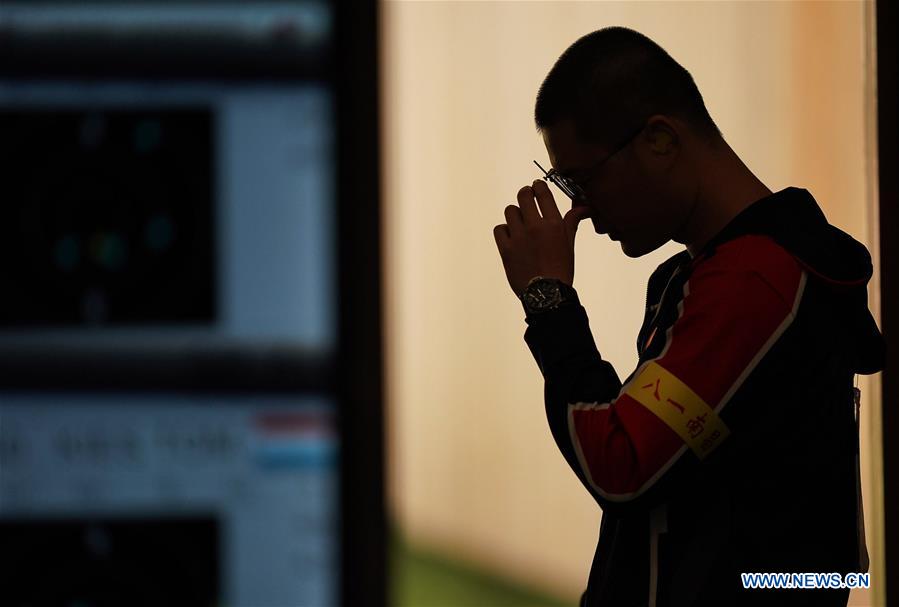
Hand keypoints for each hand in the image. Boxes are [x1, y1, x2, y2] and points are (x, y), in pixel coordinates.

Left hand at [493, 179, 591, 297]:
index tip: (536, 186)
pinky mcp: (505, 249)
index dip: (538, 186)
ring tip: (519, 221)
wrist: (547, 294)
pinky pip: (499, 229)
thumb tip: (584, 207)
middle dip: (525, 194)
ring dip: (515, 213)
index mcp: (553, 224)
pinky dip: (504, 230)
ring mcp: (519, 237)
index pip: (542, 193)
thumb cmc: (561, 269)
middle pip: (523, 196)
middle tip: (526, 197)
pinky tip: (511, 236)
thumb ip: (572, 221)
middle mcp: (535, 227)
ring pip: (510, 211)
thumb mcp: (569, 243)